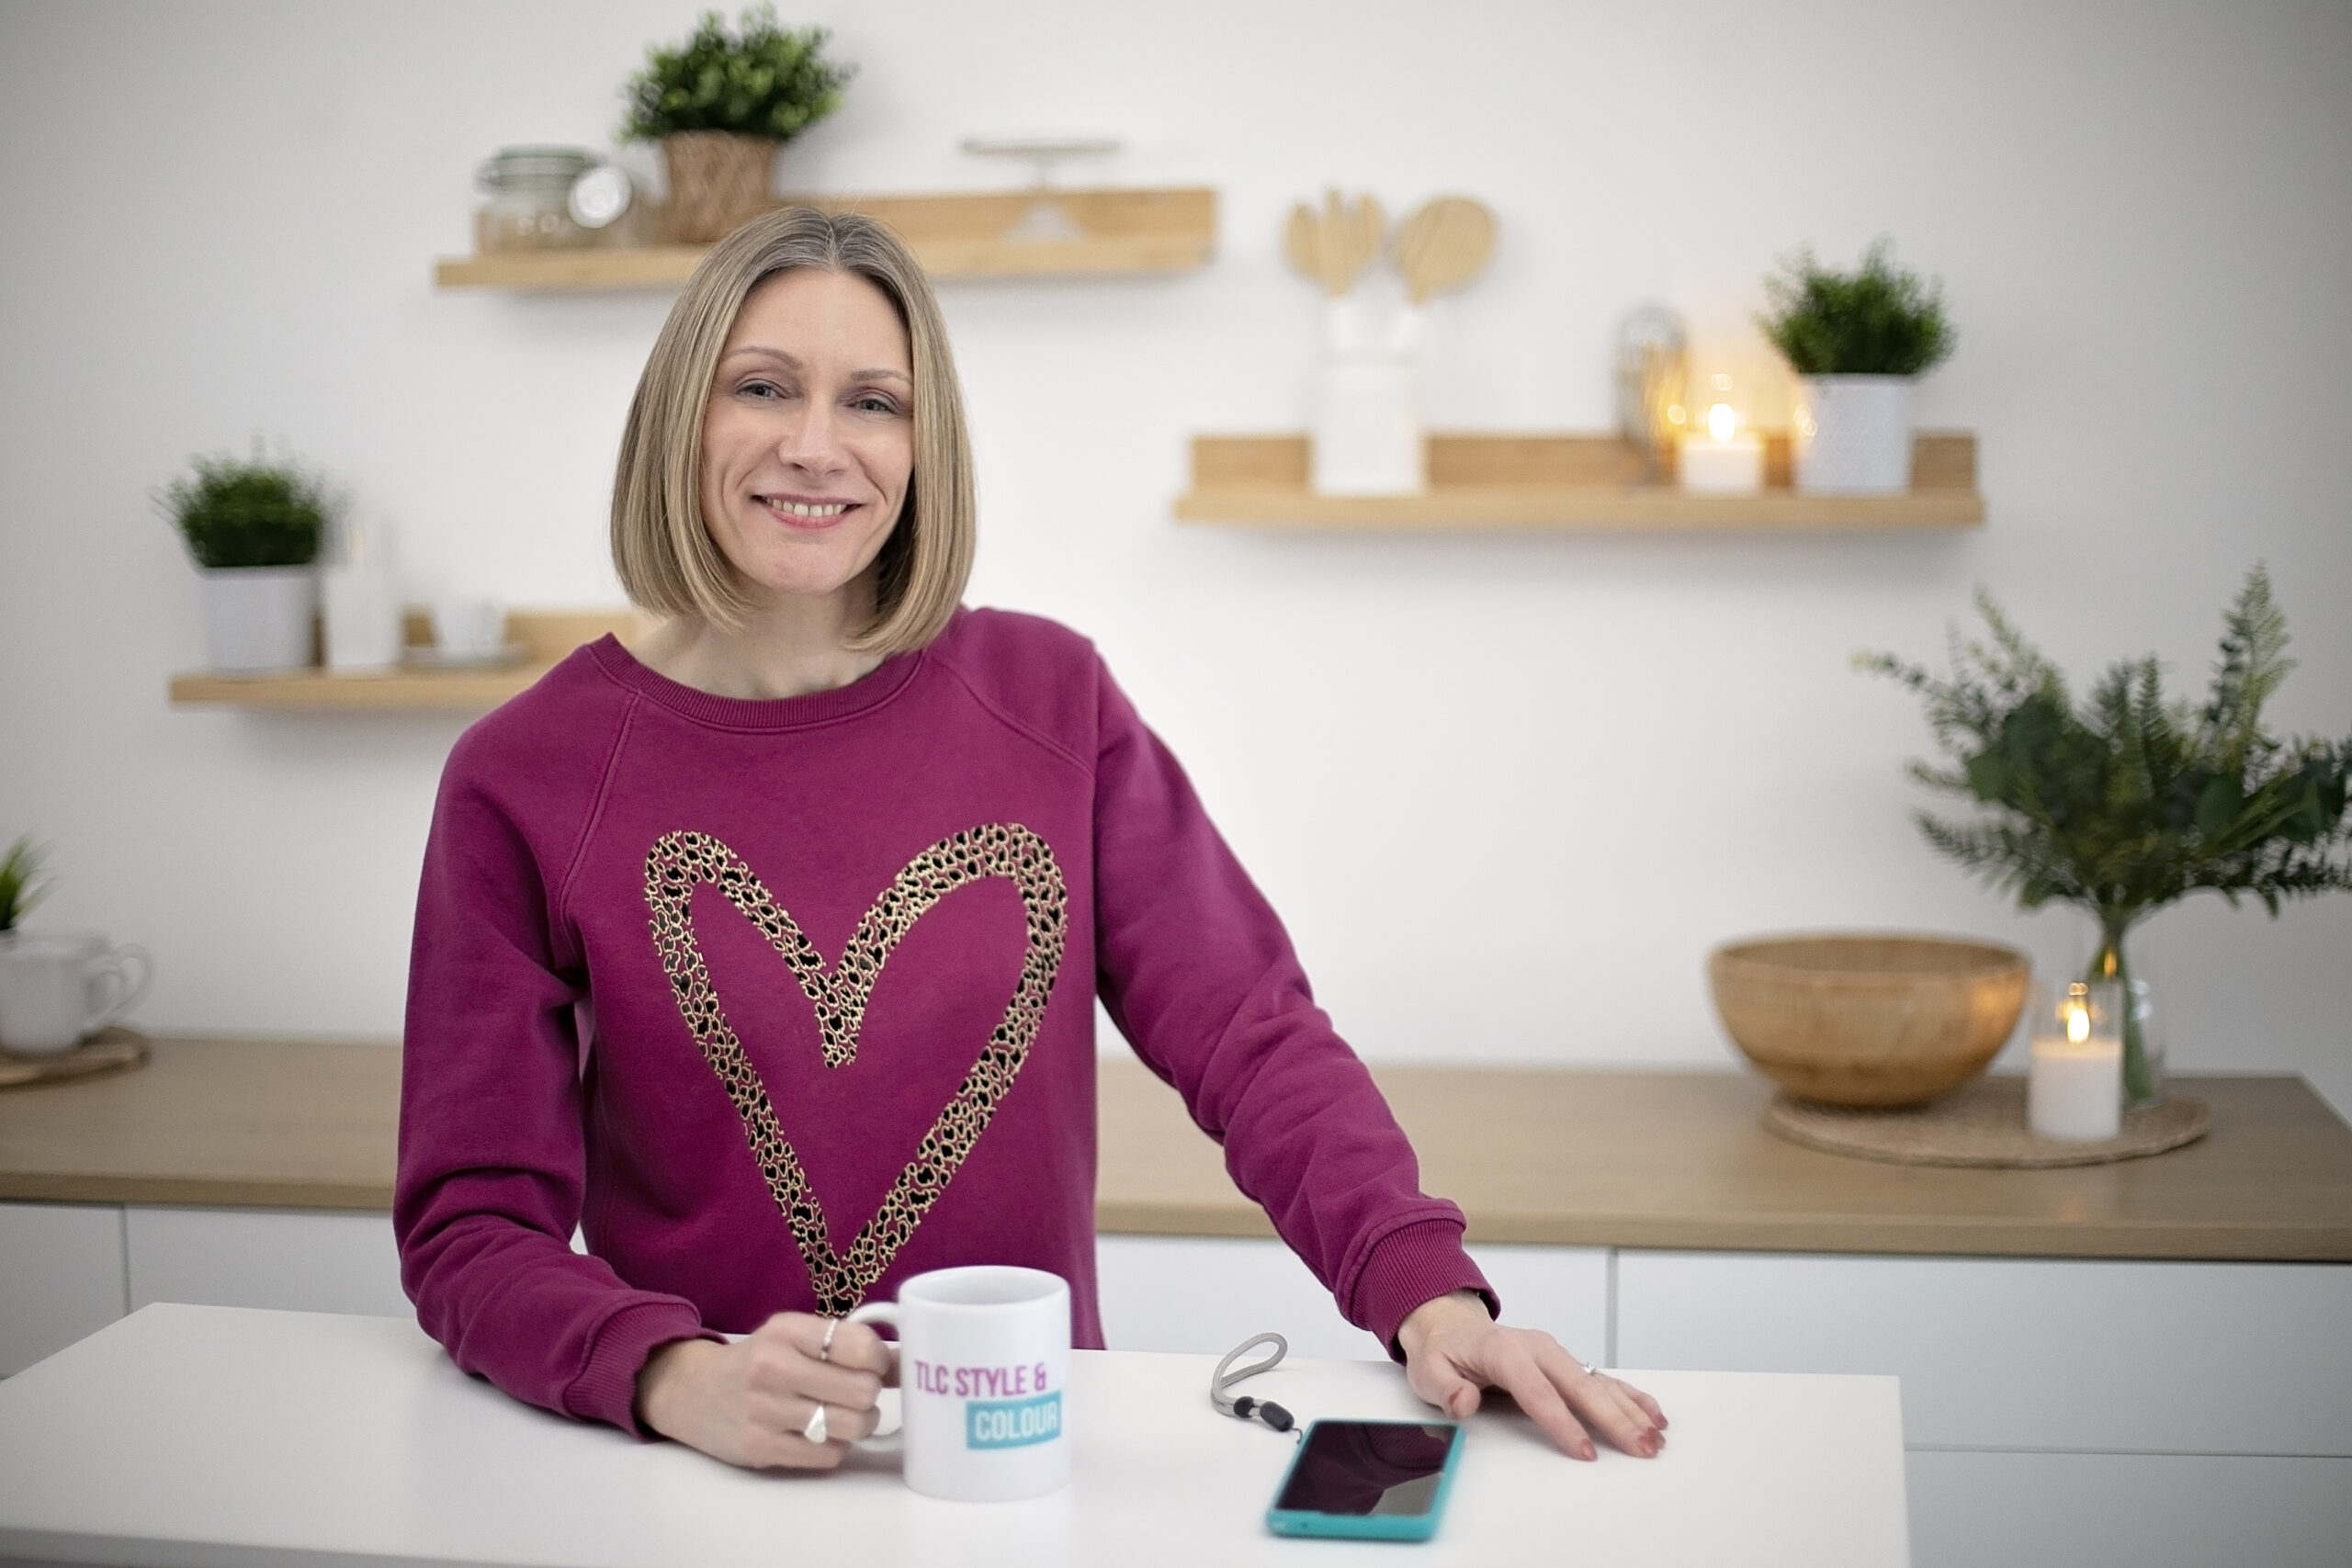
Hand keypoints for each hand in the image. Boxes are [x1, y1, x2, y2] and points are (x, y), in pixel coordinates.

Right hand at [634, 1312, 892, 1469]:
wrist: (692, 1391)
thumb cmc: (758, 1360)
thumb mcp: (795, 1336)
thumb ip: (848, 1344)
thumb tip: (911, 1358)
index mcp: (787, 1330)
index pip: (861, 1346)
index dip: (882, 1359)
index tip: (876, 1364)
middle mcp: (774, 1368)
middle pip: (862, 1391)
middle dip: (871, 1394)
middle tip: (860, 1393)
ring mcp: (765, 1411)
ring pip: (850, 1426)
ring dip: (859, 1423)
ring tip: (846, 1414)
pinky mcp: (761, 1448)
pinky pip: (828, 1455)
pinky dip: (836, 1447)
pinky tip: (821, 1434)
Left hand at [1397, 1290, 1666, 1460]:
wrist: (1450, 1326)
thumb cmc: (1443, 1353)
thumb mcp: (1428, 1371)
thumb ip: (1445, 1388)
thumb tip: (1465, 1401)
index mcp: (1504, 1351)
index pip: (1538, 1391)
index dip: (1562, 1422)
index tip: (1584, 1450)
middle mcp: (1538, 1348)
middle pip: (1580, 1386)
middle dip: (1613, 1419)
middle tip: (1639, 1448)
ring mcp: (1555, 1354)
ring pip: (1599, 1383)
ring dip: (1629, 1410)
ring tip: (1655, 1437)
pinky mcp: (1565, 1362)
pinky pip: (1603, 1379)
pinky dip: (1630, 1396)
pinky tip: (1653, 1414)